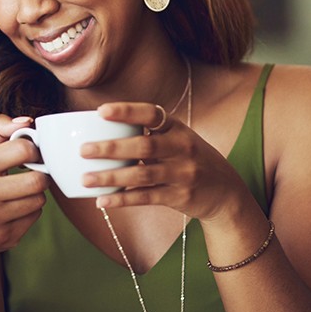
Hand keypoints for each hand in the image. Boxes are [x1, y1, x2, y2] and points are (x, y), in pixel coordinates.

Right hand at [0, 115, 48, 255]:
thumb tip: (26, 121)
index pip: (23, 149)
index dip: (33, 150)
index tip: (29, 155)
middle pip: (37, 179)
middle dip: (39, 176)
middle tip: (31, 175)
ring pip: (39, 199)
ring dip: (35, 195)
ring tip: (19, 194)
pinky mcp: (5, 236)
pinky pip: (35, 216)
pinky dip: (31, 212)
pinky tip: (15, 211)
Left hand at [82, 102, 251, 221]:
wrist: (227, 193)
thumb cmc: (189, 160)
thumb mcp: (177, 140)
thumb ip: (148, 134)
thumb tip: (100, 131)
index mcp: (178, 128)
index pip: (151, 113)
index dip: (126, 111)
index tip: (101, 111)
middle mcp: (183, 148)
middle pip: (143, 145)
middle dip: (111, 148)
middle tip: (84, 150)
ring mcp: (183, 174)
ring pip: (142, 174)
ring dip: (111, 177)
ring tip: (85, 179)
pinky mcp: (180, 197)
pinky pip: (146, 197)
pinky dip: (122, 199)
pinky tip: (101, 201)